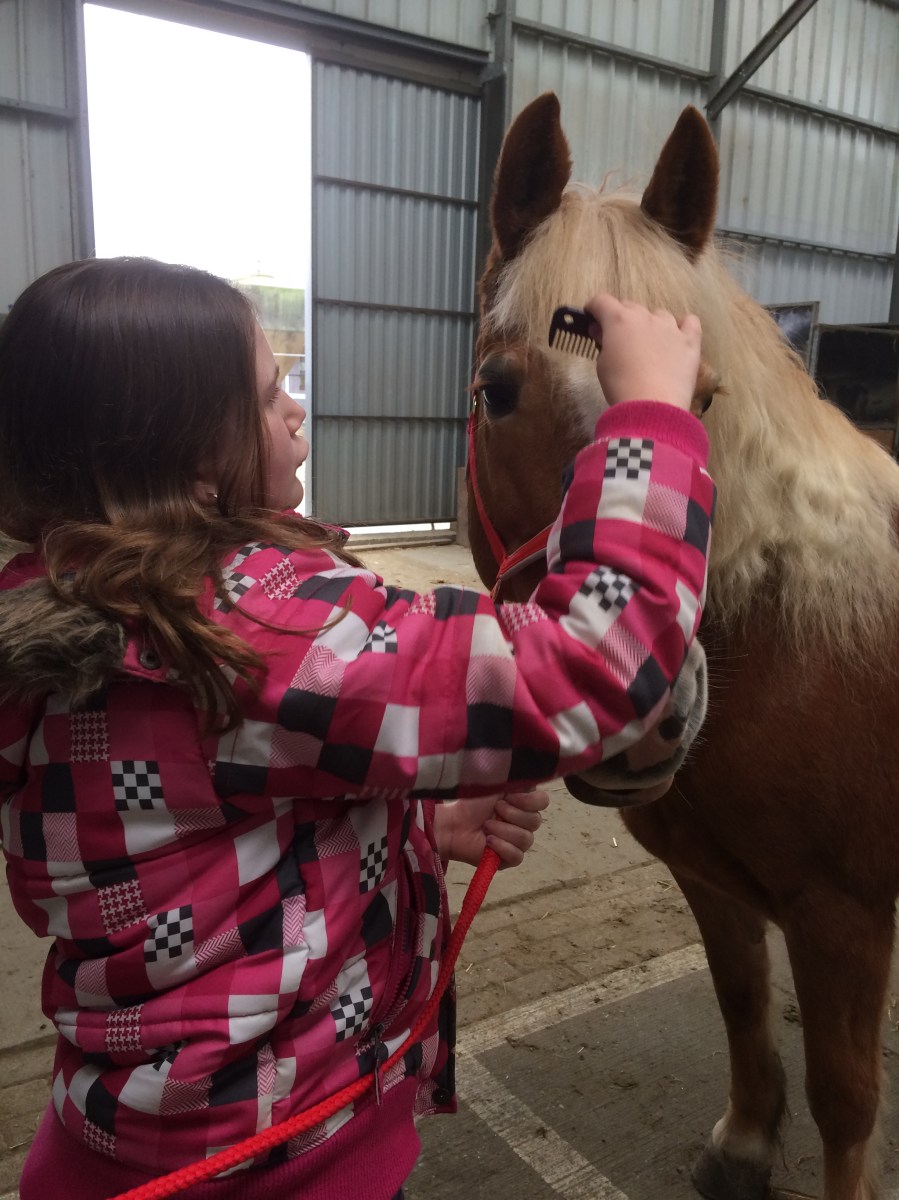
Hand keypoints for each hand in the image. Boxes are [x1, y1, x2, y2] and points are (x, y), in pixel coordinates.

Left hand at [434, 789, 549, 868]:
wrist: (453, 824)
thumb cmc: (472, 804)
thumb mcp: (492, 783)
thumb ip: (512, 779)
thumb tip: (527, 778)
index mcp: (524, 802)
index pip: (542, 801)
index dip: (528, 800)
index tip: (508, 796)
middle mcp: (525, 822)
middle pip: (535, 821)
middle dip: (512, 814)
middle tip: (495, 809)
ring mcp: (519, 842)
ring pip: (526, 839)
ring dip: (503, 830)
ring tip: (486, 826)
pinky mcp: (510, 859)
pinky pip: (517, 856)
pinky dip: (502, 847)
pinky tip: (489, 841)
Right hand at [584, 293, 701, 410]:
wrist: (652, 406)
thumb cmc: (620, 386)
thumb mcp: (603, 364)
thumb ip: (603, 342)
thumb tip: (601, 330)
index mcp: (619, 320)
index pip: (602, 301)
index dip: (594, 308)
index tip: (591, 319)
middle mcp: (645, 316)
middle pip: (630, 306)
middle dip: (621, 317)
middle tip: (618, 338)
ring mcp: (670, 326)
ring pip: (659, 314)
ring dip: (650, 323)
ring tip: (648, 343)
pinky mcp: (689, 341)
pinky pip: (690, 322)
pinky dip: (683, 326)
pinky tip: (678, 337)